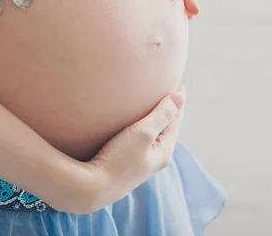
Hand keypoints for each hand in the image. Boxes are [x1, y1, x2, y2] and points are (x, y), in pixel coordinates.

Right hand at [82, 88, 185, 210]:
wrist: (91, 188)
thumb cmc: (119, 159)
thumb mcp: (144, 133)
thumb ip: (162, 114)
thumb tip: (180, 96)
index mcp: (164, 152)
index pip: (176, 120)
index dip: (177, 102)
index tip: (178, 84)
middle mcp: (155, 159)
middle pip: (166, 128)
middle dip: (168, 110)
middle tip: (168, 91)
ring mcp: (140, 163)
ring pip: (153, 135)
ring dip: (154, 119)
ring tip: (151, 104)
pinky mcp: (125, 164)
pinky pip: (140, 140)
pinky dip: (142, 127)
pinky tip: (133, 124)